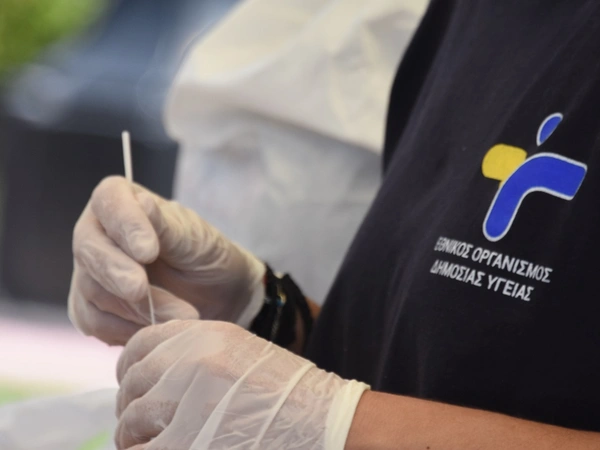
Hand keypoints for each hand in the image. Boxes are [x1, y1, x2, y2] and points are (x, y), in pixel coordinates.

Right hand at [68, 176, 265, 344]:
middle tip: (140, 290)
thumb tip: (143, 203)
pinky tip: (157, 329)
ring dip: (135, 308)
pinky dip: (126, 330)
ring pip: (92, 290)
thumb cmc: (205, 256)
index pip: (110, 201)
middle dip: (116, 273)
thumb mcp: (194, 239)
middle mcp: (97, 232)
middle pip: (89, 249)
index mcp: (121, 200)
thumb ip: (166, 226)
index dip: (125, 225)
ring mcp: (90, 271)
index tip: (148, 252)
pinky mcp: (91, 308)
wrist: (217, 296)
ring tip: (180, 315)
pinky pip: (94, 322)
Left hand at [115, 320, 368, 449]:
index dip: (130, 370)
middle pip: (132, 383)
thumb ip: (196, 355)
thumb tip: (150, 376)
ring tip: (151, 446)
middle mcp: (192, 360)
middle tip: (143, 428)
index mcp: (205, 335)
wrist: (323, 422)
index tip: (135, 388)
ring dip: (135, 437)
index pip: (139, 345)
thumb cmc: (288, 394)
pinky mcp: (187, 441)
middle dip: (133, 408)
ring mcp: (188, 401)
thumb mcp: (242, 353)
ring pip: (131, 420)